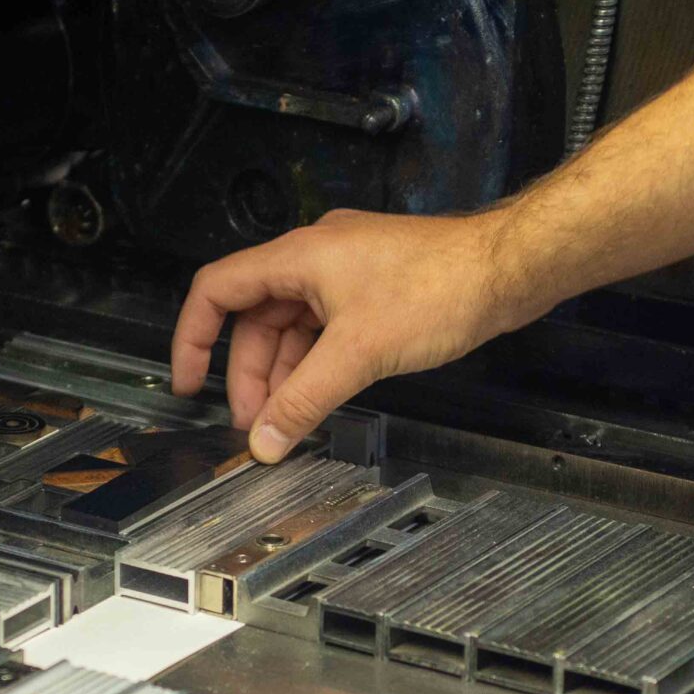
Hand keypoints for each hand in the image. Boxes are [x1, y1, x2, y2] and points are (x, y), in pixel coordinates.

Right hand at [168, 207, 528, 461]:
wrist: (505, 270)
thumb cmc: (442, 284)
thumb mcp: (358, 353)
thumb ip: (305, 400)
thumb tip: (267, 436)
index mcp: (298, 257)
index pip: (216, 290)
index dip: (192, 338)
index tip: (188, 381)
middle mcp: (315, 258)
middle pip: (255, 319)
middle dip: (248, 374)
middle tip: (253, 421)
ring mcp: (345, 273)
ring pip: (292, 328)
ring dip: (284, 374)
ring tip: (284, 419)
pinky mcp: (372, 290)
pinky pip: (324, 330)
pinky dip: (315, 364)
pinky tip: (320, 395)